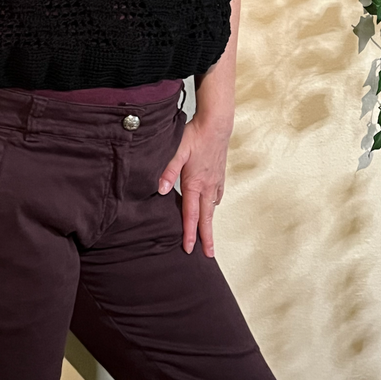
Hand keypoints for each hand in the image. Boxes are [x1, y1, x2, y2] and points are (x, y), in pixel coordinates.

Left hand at [157, 115, 231, 256]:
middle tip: (208, 255)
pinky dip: (213, 206)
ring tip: (208, 236)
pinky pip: (216, 196)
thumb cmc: (195, 135)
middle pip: (206, 218)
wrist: (216, 124)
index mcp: (195, 183)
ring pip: (212, 208)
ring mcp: (216, 181)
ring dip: (209, 223)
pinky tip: (211, 207)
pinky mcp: (220, 175)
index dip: (190, 233)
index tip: (190, 248)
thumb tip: (160, 190)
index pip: (191, 214)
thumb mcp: (177, 151)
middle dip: (206, 238)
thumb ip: (167, 171)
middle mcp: (208, 186)